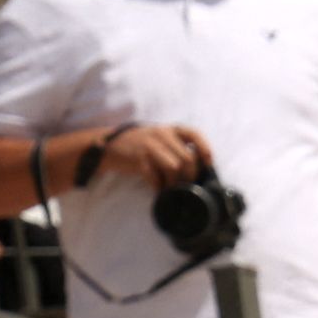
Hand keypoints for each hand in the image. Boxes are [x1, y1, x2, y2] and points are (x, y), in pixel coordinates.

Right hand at [82, 123, 213, 192]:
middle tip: (185, 185)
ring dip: (175, 182)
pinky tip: (157, 188)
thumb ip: (176, 147)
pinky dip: (158, 186)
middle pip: (187, 158)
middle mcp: (161, 134)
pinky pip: (156, 176)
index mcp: (169, 129)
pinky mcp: (138, 158)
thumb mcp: (159, 138)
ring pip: (174, 167)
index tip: (208, 163)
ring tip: (171, 188)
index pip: (194, 135)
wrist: (109, 145)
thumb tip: (197, 169)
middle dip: (189, 175)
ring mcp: (149, 146)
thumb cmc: (140, 145)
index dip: (205, 150)